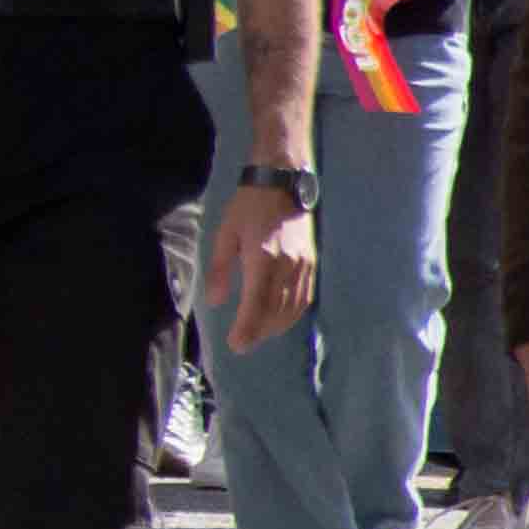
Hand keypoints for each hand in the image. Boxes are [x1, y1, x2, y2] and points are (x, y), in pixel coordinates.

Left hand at [209, 182, 318, 348]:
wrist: (283, 183)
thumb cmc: (248, 206)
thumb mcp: (225, 234)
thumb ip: (221, 269)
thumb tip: (216, 301)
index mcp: (264, 259)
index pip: (258, 304)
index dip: (248, 329)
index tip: (236, 345)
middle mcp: (288, 267)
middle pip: (277, 312)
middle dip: (260, 332)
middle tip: (242, 341)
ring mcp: (304, 266)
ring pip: (294, 308)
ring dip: (276, 326)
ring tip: (257, 334)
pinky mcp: (312, 264)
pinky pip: (305, 298)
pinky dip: (292, 314)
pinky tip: (279, 318)